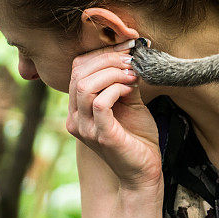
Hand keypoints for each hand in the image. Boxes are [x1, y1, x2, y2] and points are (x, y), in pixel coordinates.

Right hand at [66, 41, 162, 189]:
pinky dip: (116, 89)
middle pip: (80, 73)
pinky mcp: (100, 135)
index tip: (128, 46)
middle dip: (108, 59)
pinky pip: (99, 103)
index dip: (101, 52)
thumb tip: (132, 54)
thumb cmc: (137, 136)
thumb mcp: (130, 100)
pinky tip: (131, 89)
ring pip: (85, 86)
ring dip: (112, 73)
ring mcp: (85, 127)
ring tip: (132, 74)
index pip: (78, 68)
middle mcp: (75, 117)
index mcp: (78, 107)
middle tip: (132, 59)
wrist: (144, 171)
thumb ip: (125, 79)